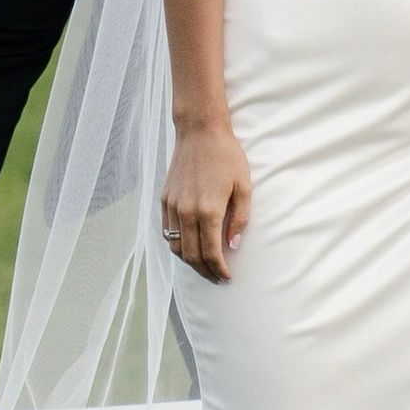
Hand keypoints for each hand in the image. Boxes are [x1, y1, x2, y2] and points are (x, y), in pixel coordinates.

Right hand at [158, 122, 252, 283]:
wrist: (200, 132)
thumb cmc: (227, 157)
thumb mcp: (244, 187)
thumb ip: (240, 219)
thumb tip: (232, 246)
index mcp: (208, 210)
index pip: (211, 253)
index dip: (219, 270)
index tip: (227, 277)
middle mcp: (186, 211)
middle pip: (191, 255)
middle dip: (204, 271)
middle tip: (216, 277)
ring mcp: (173, 205)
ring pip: (175, 246)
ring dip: (189, 261)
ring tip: (203, 265)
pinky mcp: (165, 199)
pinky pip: (167, 231)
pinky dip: (176, 244)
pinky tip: (188, 245)